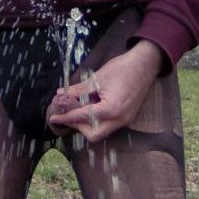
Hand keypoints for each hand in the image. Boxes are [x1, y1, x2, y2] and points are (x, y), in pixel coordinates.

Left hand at [47, 40, 163, 143]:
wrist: (145, 64)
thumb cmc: (122, 68)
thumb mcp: (96, 78)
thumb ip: (77, 90)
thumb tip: (60, 95)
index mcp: (111, 110)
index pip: (82, 117)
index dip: (66, 117)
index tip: (53, 118)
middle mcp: (119, 119)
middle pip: (93, 134)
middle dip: (78, 126)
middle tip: (68, 114)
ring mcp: (125, 120)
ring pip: (102, 132)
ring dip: (88, 124)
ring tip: (80, 109)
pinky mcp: (128, 117)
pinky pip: (109, 126)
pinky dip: (98, 121)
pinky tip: (92, 108)